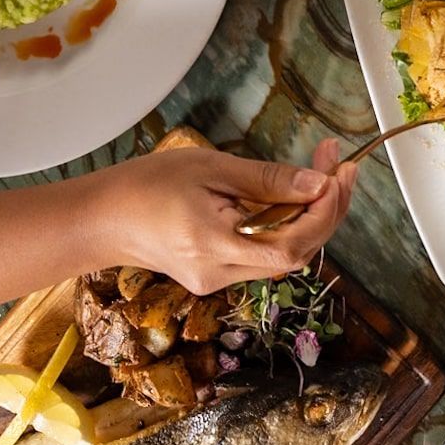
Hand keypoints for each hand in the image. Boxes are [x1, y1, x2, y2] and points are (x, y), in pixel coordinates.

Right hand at [99, 139, 356, 292]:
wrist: (103, 217)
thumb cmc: (148, 184)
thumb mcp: (210, 169)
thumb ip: (265, 180)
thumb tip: (317, 185)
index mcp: (216, 247)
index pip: (290, 246)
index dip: (325, 213)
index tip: (341, 173)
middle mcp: (220, 274)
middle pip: (294, 253)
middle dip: (326, 209)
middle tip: (339, 164)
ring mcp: (218, 280)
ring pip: (282, 254)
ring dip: (309, 215)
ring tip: (321, 170)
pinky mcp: (215, 274)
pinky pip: (263, 252)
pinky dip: (285, 224)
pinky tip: (289, 195)